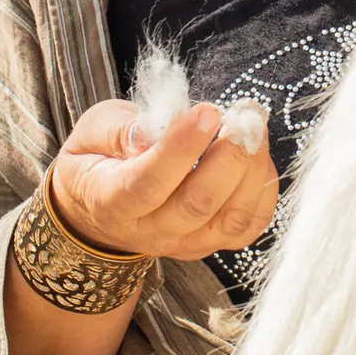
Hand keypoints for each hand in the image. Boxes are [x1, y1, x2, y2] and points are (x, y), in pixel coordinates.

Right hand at [49, 98, 279, 261]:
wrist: (95, 209)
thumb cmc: (96, 159)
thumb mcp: (93, 131)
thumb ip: (122, 129)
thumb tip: (160, 128)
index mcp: (110, 200)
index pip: (150, 183)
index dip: (183, 148)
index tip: (208, 111)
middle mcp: (148, 231)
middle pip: (198, 204)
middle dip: (230, 157)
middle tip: (244, 115)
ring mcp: (182, 243)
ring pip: (230, 219)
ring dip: (252, 171)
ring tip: (253, 128)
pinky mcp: (208, 243)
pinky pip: (248, 226)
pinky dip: (262, 191)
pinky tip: (257, 156)